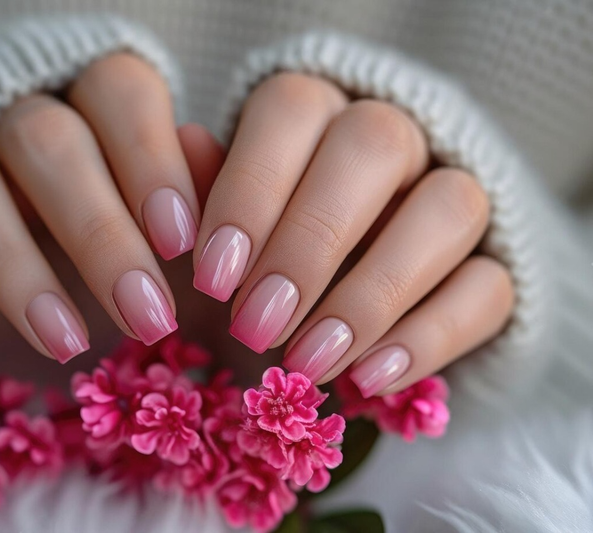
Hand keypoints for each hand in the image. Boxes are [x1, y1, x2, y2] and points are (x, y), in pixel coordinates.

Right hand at [0, 54, 207, 381]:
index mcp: (86, 107)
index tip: (180, 241)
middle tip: (149, 316)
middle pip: (44, 140)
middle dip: (99, 231)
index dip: (150, 159)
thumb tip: (209, 155)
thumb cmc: (108, 232)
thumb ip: (191, 186)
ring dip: (17, 268)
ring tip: (69, 345)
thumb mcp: (159, 216)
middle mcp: (10, 125)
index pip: (115, 93)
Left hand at [192, 73, 513, 396]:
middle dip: (310, 243)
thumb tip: (186, 141)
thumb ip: (200, 192)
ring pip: (450, 208)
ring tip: (309, 363)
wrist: (306, 316)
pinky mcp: (493, 266)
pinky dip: (428, 338)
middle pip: (377, 145)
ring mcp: (451, 197)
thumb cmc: (247, 263)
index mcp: (313, 116)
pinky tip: (367, 379)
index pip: (294, 111)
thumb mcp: (211, 237)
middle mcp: (391, 139)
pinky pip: (488, 288)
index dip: (251, 190)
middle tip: (255, 326)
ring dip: (374, 293)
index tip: (213, 276)